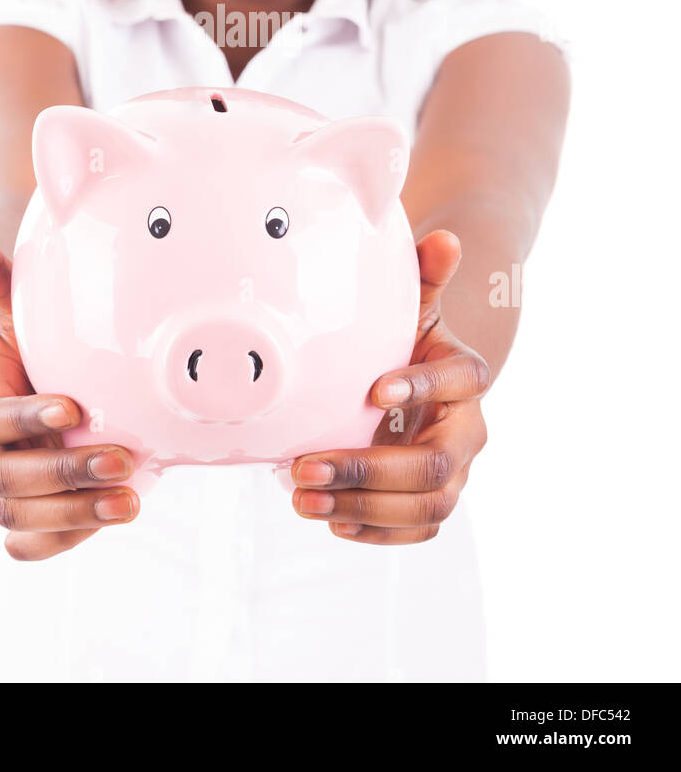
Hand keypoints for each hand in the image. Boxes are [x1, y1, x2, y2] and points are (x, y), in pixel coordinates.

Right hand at [0, 226, 140, 559]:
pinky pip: (33, 543)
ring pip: (21, 516)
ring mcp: (16, 483)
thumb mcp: (17, 304)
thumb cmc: (34, 336)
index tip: (73, 406)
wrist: (53, 374)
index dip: (28, 418)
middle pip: (8, 477)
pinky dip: (63, 540)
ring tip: (131, 500)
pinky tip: (109, 522)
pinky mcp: (40, 510)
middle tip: (122, 458)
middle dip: (65, 470)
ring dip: (74, 513)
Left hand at [290, 230, 489, 544]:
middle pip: (434, 463)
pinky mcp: (433, 504)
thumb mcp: (413, 307)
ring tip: (302, 497)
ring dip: (362, 507)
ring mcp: (454, 473)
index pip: (458, 381)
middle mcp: (468, 430)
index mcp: (465, 375)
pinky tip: (330, 520)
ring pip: (426, 505)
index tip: (372, 389)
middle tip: (305, 467)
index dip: (420, 386)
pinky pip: (417, 531)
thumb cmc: (408, 341)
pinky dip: (375, 533)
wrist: (419, 384)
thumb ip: (425, 277)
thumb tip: (443, 239)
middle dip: (368, 469)